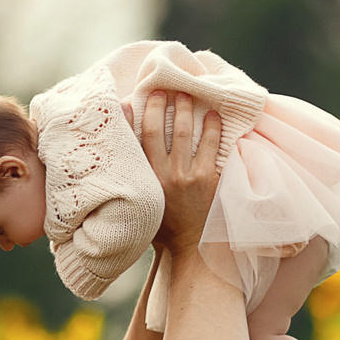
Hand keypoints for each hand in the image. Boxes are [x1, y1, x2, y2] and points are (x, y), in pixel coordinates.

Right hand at [142, 89, 220, 251]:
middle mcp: (163, 176)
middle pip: (158, 130)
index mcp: (144, 181)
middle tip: (163, 89)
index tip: (134, 100)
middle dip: (160, 105)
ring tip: (187, 95)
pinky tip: (214, 115)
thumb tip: (125, 160)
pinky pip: (211, 147)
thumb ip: (136, 182)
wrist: (192, 250)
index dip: (133, 117)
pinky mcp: (209, 180)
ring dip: (185, 110)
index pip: (134, 142)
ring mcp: (187, 177)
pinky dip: (212, 128)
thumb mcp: (142, 205)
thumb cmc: (165, 230)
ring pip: (184, 134)